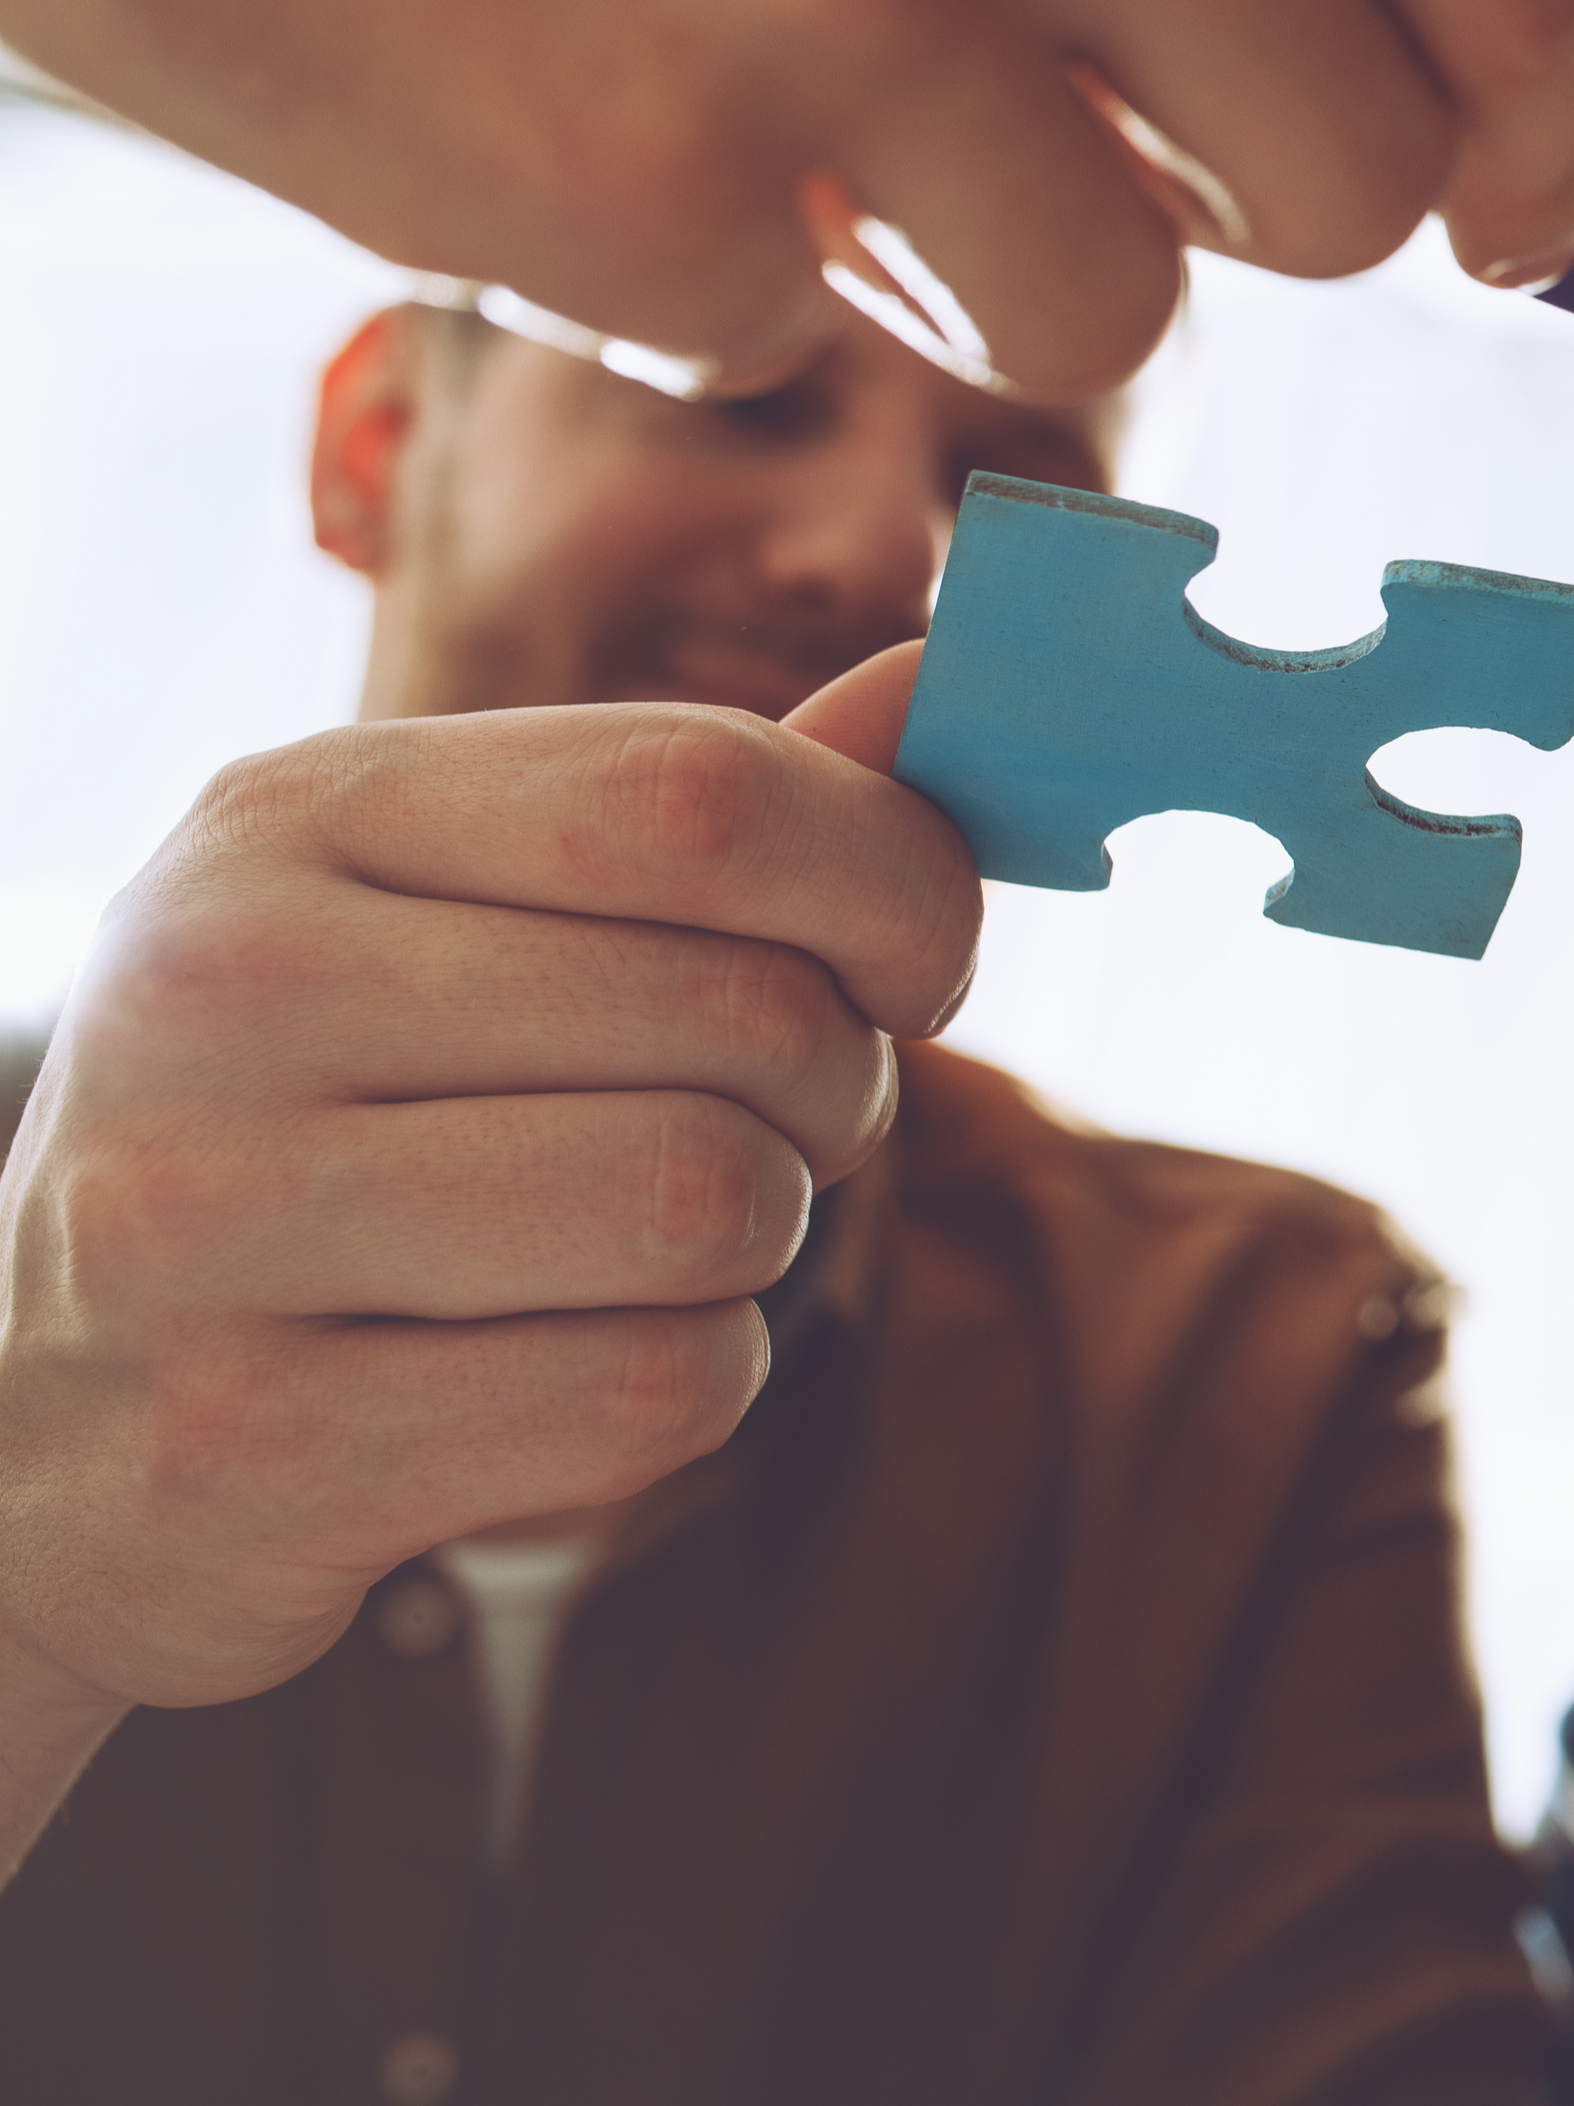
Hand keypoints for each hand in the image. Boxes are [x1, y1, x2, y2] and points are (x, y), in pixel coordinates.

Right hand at [0, 645, 971, 1796]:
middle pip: (743, 1013)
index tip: (918, 958)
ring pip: (711, 1204)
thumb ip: (721, 805)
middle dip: (835, 1087)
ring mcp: (208, 1216)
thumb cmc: (336, 1125)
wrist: (43, 1431)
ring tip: (652, 1246)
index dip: (894, 880)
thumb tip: (943, 674)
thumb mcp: (475, 914)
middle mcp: (224, 986)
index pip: (706, 791)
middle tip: (770, 1126)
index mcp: (296, 813)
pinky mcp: (257, 1438)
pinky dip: (681, 1387)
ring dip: (759, 1244)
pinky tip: (557, 1370)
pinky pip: (654, 1388)